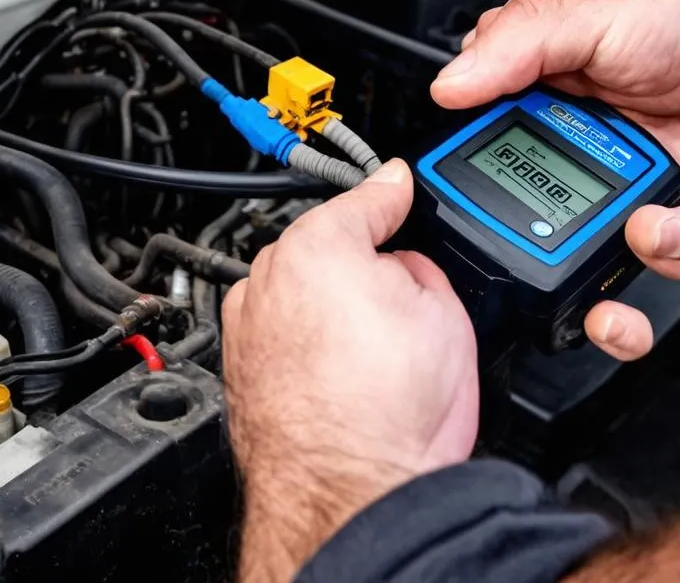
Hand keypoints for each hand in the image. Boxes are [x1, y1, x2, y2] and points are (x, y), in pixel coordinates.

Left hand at [222, 160, 477, 582]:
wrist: (350, 491)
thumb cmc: (391, 410)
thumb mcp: (442, 311)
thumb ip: (419, 260)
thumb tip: (406, 262)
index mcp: (323, 246)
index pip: (365, 200)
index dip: (392, 197)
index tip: (397, 188)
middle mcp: (271, 276)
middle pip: (326, 244)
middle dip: (359, 260)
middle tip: (399, 302)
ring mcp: (247, 321)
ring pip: (298, 286)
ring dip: (325, 298)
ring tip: (369, 351)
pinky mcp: (237, 363)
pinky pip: (276, 327)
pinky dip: (300, 336)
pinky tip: (338, 371)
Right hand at [431, 0, 679, 361]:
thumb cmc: (676, 6)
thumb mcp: (580, 18)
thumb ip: (513, 48)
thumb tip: (449, 86)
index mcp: (535, 97)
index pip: (487, 157)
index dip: (486, 201)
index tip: (498, 229)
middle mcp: (575, 138)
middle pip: (545, 218)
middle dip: (557, 253)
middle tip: (570, 252)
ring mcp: (624, 170)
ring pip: (609, 246)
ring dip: (631, 256)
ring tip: (645, 227)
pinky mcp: (672, 190)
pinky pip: (670, 245)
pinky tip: (679, 218)